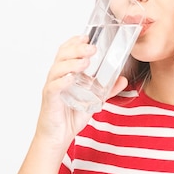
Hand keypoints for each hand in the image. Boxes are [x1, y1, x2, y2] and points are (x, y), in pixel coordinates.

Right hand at [35, 35, 126, 151]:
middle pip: (62, 56)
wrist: (58, 137)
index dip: (75, 42)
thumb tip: (123, 79)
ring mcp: (52, 88)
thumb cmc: (70, 116)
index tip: (87, 37)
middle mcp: (57, 77)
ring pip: (57, 69)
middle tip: (92, 49)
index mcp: (65, 73)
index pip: (66, 52)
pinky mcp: (50, 100)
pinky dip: (62, 81)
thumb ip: (107, 90)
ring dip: (71, 63)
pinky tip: (71, 78)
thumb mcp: (94, 100)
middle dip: (76, 49)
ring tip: (85, 62)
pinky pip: (53, 87)